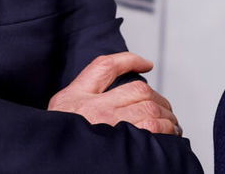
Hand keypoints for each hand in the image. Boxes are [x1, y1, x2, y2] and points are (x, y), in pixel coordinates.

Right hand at [48, 52, 181, 135]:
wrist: (53, 165)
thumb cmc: (62, 143)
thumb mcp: (60, 114)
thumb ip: (82, 101)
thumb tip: (118, 95)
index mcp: (74, 98)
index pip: (104, 67)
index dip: (128, 60)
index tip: (146, 64)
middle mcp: (92, 108)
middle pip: (137, 90)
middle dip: (159, 99)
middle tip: (165, 110)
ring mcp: (108, 126)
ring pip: (150, 109)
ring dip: (167, 117)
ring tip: (170, 125)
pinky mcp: (122, 145)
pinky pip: (153, 130)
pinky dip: (166, 131)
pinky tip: (168, 136)